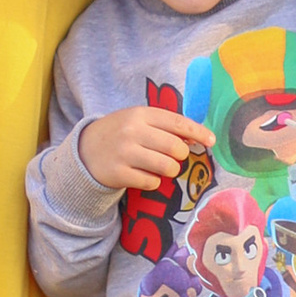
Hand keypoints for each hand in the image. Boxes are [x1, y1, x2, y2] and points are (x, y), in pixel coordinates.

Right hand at [79, 105, 214, 189]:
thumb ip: (164, 125)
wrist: (84, 150)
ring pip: (167, 167)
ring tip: (159, 167)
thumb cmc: (119, 133)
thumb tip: (195, 138)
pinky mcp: (119, 174)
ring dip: (169, 170)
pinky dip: (152, 181)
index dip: (197, 132)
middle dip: (180, 155)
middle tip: (173, 156)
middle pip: (175, 148)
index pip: (177, 122)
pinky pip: (151, 182)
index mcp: (140, 114)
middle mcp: (132, 131)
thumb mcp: (137, 120)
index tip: (211, 141)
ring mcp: (124, 153)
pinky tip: (142, 174)